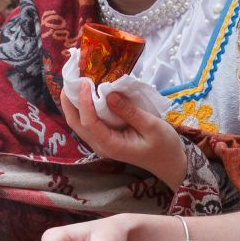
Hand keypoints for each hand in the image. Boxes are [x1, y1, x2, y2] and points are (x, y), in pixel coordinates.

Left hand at [57, 61, 186, 184]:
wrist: (170, 162)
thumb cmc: (164, 146)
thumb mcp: (151, 126)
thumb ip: (129, 111)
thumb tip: (109, 94)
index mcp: (111, 145)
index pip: (89, 123)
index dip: (84, 102)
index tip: (86, 82)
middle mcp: (101, 145)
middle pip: (76, 123)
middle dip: (69, 101)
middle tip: (70, 78)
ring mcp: (102, 142)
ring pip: (79, 123)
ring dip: (74, 103)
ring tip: (75, 81)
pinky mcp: (106, 136)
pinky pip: (89, 121)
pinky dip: (84, 107)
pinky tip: (87, 92)